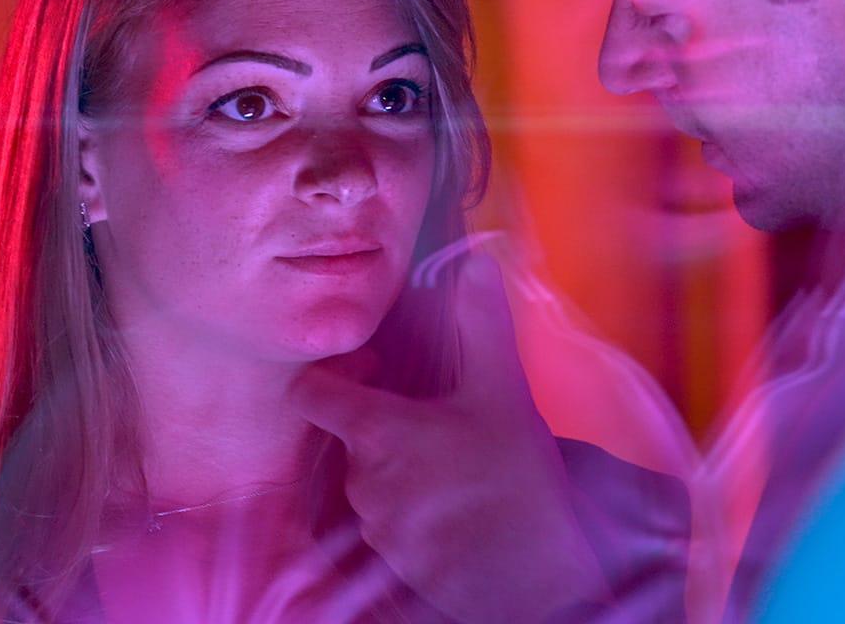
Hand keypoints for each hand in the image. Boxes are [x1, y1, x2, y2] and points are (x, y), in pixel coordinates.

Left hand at [292, 255, 609, 622]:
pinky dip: (415, 502)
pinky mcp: (395, 561)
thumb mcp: (504, 392)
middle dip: (384, 416)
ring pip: (372, 477)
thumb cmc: (515, 481)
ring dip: (402, 461)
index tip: (379, 365)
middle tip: (435, 409)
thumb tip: (477, 262)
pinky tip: (461, 497)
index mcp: (375, 434)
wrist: (535, 582)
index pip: (309, 394)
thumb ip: (484, 323)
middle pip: (349, 434)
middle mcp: (362, 482)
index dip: (335, 370)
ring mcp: (376, 527)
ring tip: (456, 455)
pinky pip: (392, 518)